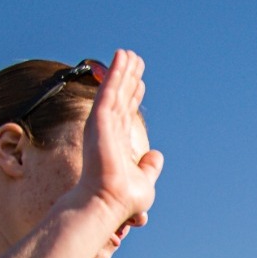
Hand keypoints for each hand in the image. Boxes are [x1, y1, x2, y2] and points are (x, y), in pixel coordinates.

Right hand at [66, 50, 163, 228]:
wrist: (108, 204)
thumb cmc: (123, 199)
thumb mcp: (144, 181)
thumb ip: (149, 167)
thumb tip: (157, 155)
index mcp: (117, 142)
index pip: (126, 114)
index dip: (133, 97)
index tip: (140, 82)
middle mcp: (108, 131)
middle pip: (120, 98)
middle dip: (128, 79)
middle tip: (136, 60)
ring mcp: (102, 124)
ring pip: (114, 90)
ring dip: (122, 70)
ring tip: (130, 53)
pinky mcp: (99, 120)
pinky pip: (109, 91)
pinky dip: (115, 73)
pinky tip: (122, 57)